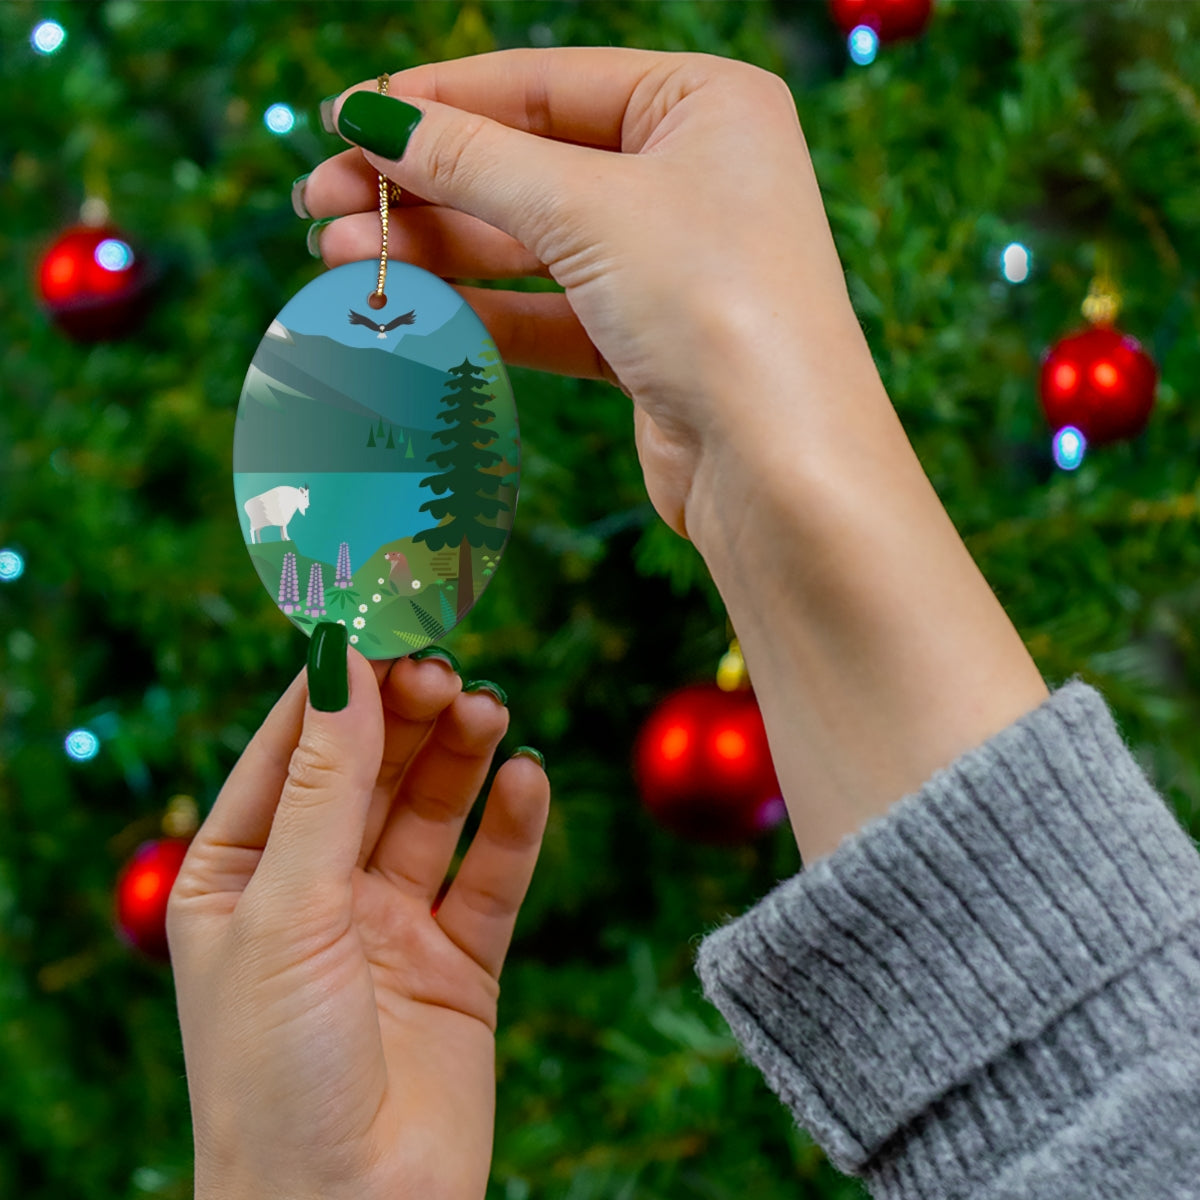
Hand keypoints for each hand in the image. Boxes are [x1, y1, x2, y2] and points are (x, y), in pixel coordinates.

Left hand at [167, 645, 548, 1199]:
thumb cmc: (275, 1074)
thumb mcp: (287, 910)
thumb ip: (325, 783)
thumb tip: (342, 656)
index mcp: (240, 873)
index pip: (292, 746)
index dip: (339, 678)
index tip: (385, 610)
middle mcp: (315, 890)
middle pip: (371, 768)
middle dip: (406, 714)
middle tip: (446, 671)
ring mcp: (389, 924)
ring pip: (433, 811)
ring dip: (461, 756)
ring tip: (488, 712)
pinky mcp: (459, 963)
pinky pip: (491, 877)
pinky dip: (513, 826)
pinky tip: (527, 781)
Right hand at [300, 47, 870, 541]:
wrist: (779, 467)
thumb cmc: (714, 306)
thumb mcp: (586, 209)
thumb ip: (473, 161)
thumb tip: (372, 117)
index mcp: (704, 104)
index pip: (543, 84)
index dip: (437, 101)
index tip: (344, 119)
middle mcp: (692, 175)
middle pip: (528, 165)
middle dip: (422, 185)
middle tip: (319, 202)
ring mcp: (671, 263)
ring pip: (530, 244)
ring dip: (436, 250)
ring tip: (337, 256)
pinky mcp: (649, 342)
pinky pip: (548, 311)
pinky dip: (479, 310)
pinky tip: (408, 308)